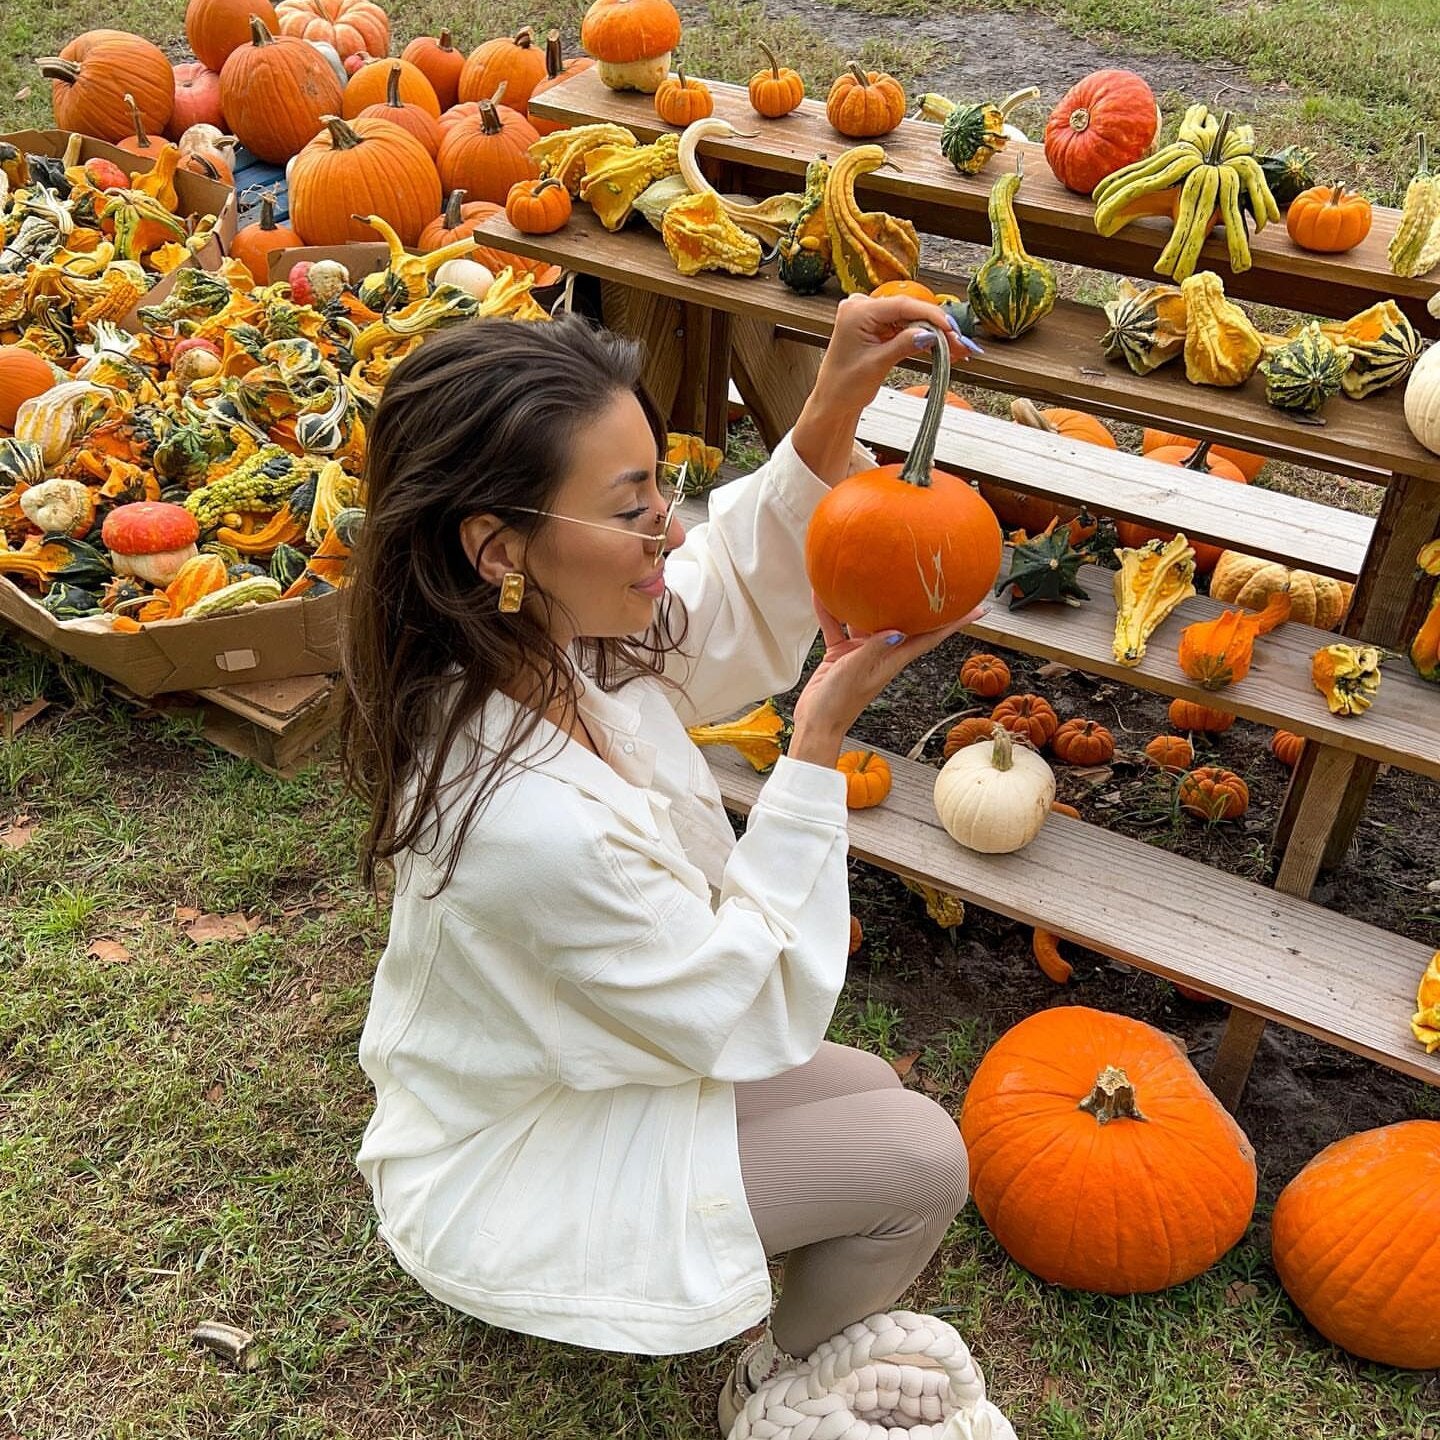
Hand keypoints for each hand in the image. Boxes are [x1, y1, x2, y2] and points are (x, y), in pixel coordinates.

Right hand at [788, 594, 985, 767]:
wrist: (816, 723)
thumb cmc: (838, 704)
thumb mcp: (856, 672)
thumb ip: (874, 649)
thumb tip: (896, 631)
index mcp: (894, 659)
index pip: (932, 637)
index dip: (955, 623)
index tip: (978, 609)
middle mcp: (883, 652)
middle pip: (908, 622)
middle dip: (920, 603)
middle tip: (933, 578)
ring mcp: (862, 652)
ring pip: (867, 619)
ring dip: (866, 600)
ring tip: (869, 574)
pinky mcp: (842, 653)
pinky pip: (838, 626)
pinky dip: (831, 612)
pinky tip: (822, 595)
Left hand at [807, 292, 975, 418]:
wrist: (832, 402)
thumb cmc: (844, 386)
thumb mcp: (877, 365)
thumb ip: (904, 345)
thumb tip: (930, 334)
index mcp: (857, 312)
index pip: (901, 305)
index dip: (930, 315)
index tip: (951, 327)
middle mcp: (861, 307)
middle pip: (908, 311)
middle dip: (936, 327)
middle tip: (960, 342)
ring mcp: (869, 316)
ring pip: (909, 320)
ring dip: (932, 334)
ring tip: (957, 348)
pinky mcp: (876, 327)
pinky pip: (904, 328)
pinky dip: (921, 339)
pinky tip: (942, 347)